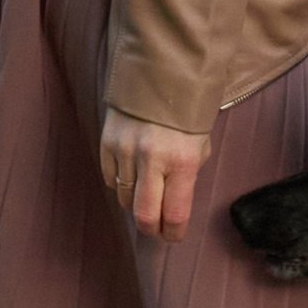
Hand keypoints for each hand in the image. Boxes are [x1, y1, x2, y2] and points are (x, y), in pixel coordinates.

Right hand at [100, 112, 211, 243]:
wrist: (160, 71)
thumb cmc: (188, 111)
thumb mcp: (200, 143)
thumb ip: (188, 175)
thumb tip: (173, 204)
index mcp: (183, 160)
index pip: (175, 214)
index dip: (173, 233)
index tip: (174, 236)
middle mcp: (152, 159)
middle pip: (143, 216)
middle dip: (151, 228)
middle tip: (156, 229)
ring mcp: (125, 151)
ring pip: (125, 199)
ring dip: (136, 204)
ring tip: (148, 196)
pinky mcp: (107, 143)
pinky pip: (111, 179)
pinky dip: (122, 184)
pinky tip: (133, 176)